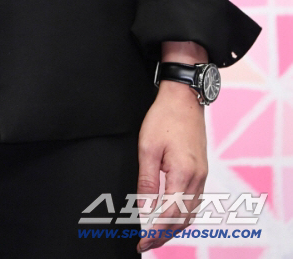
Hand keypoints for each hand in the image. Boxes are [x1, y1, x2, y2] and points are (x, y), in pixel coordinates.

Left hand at [135, 78, 207, 251]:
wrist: (185, 98)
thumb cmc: (164, 118)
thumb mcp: (147, 148)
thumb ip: (147, 181)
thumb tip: (144, 209)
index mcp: (183, 174)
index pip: (169, 215)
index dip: (154, 232)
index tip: (141, 242)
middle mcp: (197, 179)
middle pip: (182, 220)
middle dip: (163, 235)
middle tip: (145, 245)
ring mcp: (202, 176)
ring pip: (190, 214)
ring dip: (173, 228)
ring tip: (154, 236)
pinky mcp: (201, 171)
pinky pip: (194, 202)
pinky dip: (181, 216)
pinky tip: (169, 217)